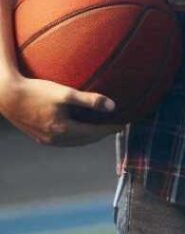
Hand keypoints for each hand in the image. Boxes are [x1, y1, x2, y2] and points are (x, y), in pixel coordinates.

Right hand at [0, 75, 121, 146]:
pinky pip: (64, 140)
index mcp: (63, 130)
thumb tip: (112, 106)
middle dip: (102, 134)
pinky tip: (79, 128)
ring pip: (75, 142)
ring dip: (89, 137)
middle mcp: (55, 139)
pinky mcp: (39, 136)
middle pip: (86, 140)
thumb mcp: (66, 93)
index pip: (95, 133)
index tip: (123, 124)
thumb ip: (90, 100)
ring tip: (101, 128)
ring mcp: (46, 139)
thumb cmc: (37, 91)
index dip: (110, 129)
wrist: (8, 96)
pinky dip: (77, 136)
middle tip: (115, 127)